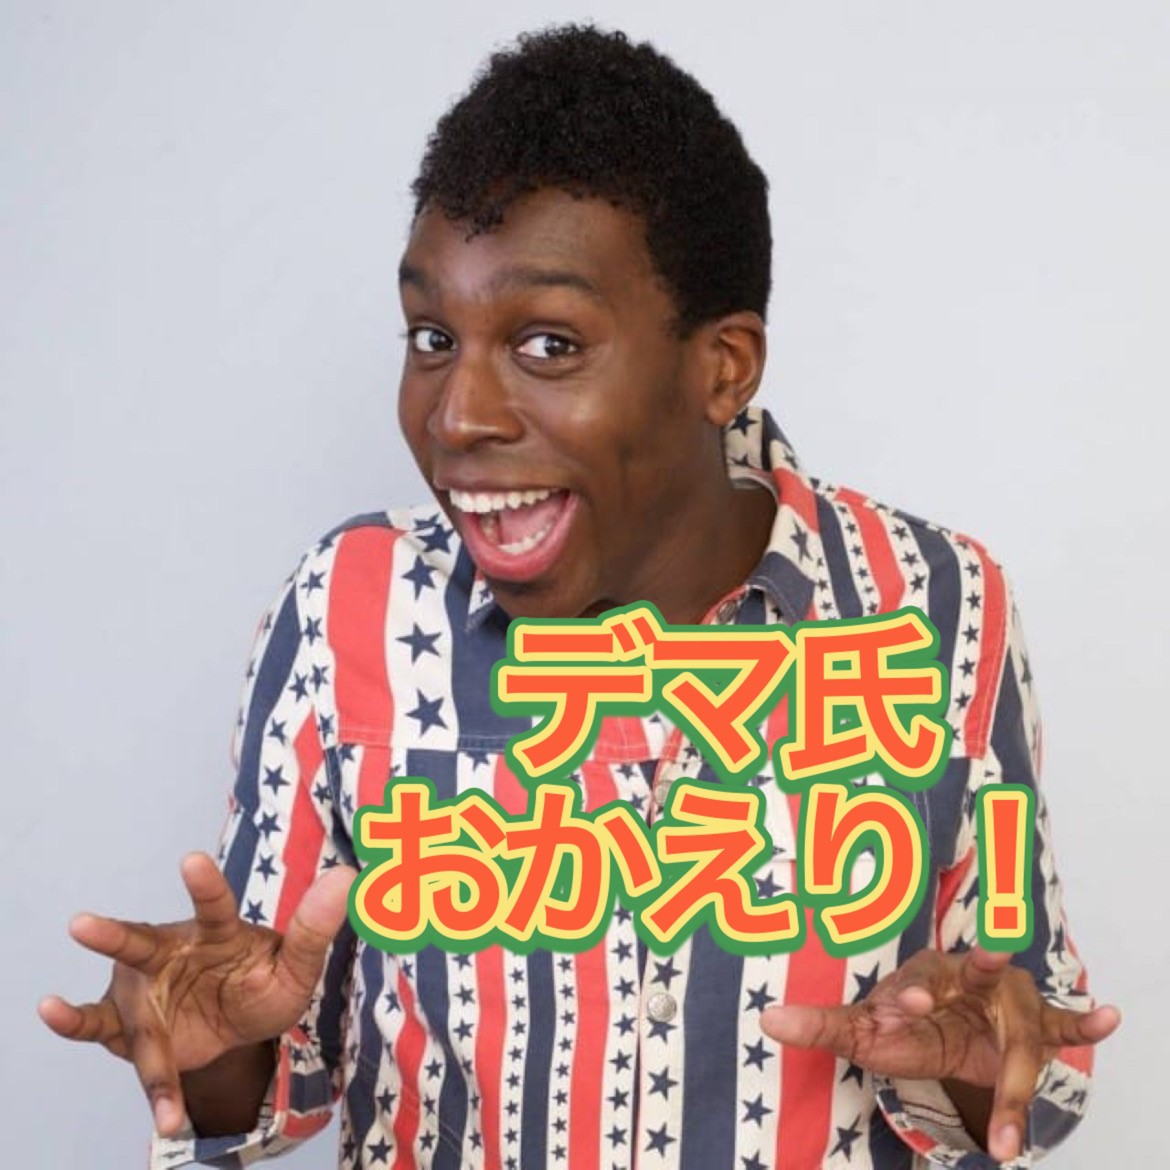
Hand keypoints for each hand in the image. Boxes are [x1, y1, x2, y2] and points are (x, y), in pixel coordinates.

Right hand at [39, 852, 355, 1136]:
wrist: (237, 1035)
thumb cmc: (262, 988)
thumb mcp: (294, 970)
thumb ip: (314, 928)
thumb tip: (349, 876)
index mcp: (217, 934)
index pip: (213, 906)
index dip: (204, 885)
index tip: (191, 861)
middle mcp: (172, 953)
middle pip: (141, 941)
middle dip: (114, 934)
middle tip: (81, 922)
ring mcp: (145, 989)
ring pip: (119, 992)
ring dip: (91, 999)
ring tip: (53, 997)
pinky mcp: (127, 1025)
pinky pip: (96, 1026)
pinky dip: (71, 1022)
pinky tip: (49, 1011)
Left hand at [759, 945, 1119, 1162]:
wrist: (947, 1023)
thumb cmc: (902, 1020)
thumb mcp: (863, 1028)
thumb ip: (819, 1026)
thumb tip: (766, 1021)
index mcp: (921, 974)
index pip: (918, 982)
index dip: (912, 995)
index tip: (908, 1007)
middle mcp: (967, 977)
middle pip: (976, 989)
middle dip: (977, 987)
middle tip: (983, 964)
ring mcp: (1005, 1001)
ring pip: (1020, 1031)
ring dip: (1020, 1074)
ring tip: (1018, 1119)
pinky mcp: (1035, 1027)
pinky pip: (1063, 1023)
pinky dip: (1085, 1020)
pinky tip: (1110, 1016)